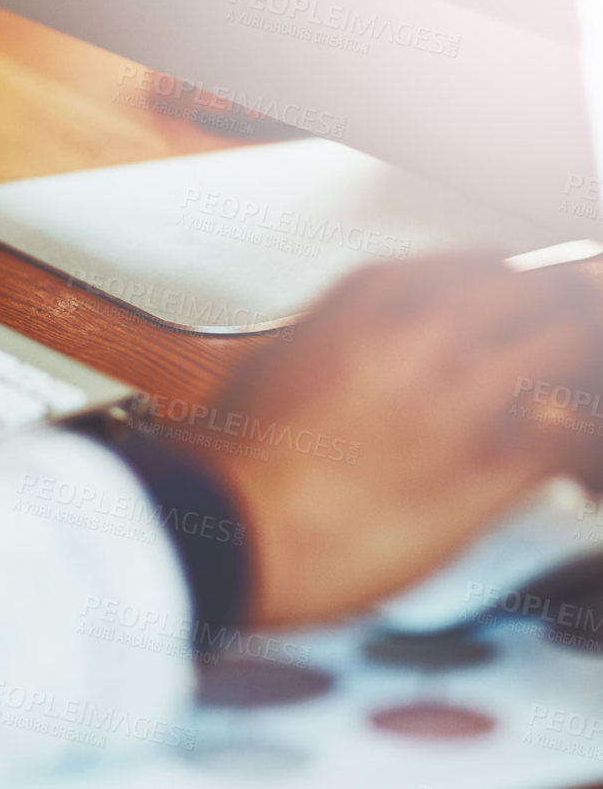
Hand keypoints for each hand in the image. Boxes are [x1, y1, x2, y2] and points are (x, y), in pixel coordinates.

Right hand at [188, 256, 602, 625]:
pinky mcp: (490, 464)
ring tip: (573, 419)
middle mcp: (426, 328)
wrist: (223, 523)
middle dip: (566, 327)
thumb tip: (361, 356)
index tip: (520, 320)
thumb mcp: (276, 366)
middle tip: (565, 363)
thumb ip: (338, 345)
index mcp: (370, 295)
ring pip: (578, 348)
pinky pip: (577, 438)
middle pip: (550, 292)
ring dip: (581, 383)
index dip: (515, 298)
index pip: (487, 266)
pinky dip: (583, 457)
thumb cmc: (231, 461)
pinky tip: (575, 478)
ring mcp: (464, 391)